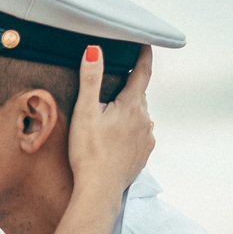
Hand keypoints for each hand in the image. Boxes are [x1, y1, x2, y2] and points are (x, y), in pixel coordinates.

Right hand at [68, 44, 154, 195]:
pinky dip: (129, 130)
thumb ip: (91, 79)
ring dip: (128, 112)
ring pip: (139, 116)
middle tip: (110, 89)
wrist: (99, 190)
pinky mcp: (144, 154)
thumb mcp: (85, 112)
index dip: (143, 55)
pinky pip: (139, 134)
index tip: (145, 43)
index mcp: (132, 105)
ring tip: (108, 119)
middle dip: (127, 89)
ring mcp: (147, 138)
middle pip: (138, 95)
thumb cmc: (89, 152)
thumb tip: (95, 50)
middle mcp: (146, 119)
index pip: (142, 72)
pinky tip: (115, 139)